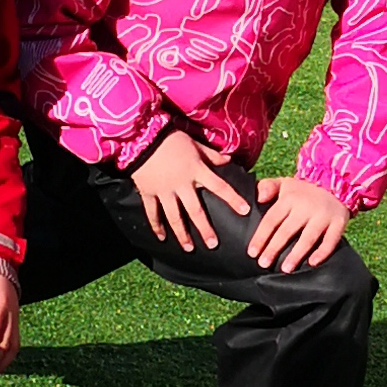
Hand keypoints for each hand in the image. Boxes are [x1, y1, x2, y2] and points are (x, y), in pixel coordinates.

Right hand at [130, 126, 252, 252]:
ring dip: (182, 234)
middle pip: (196, 211)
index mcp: (196, 171)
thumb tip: (229, 160)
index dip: (232, 199)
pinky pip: (152, 212)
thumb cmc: (171, 139)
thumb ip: (212, 156)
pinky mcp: (149, 192)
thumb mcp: (195, 144)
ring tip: (189, 248)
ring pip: (174, 217)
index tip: (244, 211)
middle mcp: (181, 184)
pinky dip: (156, 225)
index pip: (219, 187)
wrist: (142, 137)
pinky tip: (161, 237)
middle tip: (212, 245)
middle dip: (205, 229)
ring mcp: (164, 191)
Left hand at [250, 172, 349, 272]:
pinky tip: (312, 263)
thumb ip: (268, 187)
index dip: (261, 237)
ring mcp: (323, 215)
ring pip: (308, 237)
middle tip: (263, 264)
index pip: (272, 219)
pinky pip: (331, 240)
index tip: (252, 253)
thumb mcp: (284, 183)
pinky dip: (323, 252)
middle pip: (287, 230)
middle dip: (274, 248)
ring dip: (296, 254)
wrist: (336, 183)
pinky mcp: (339, 222)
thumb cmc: (303, 191)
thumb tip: (258, 197)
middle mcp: (306, 206)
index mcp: (290, 198)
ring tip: (285, 269)